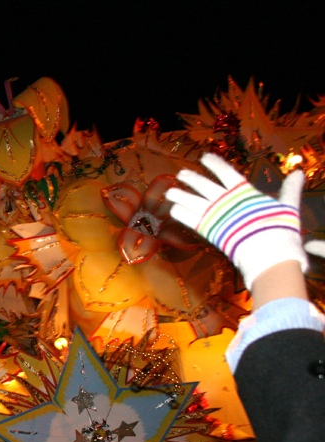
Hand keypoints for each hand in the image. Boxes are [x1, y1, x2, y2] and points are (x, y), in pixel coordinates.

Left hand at [166, 153, 306, 289]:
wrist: (269, 254)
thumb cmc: (280, 230)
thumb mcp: (287, 207)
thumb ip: (290, 190)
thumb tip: (300, 172)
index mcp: (244, 192)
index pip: (226, 172)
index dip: (214, 164)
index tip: (205, 157)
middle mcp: (226, 201)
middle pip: (204, 185)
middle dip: (191, 179)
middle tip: (180, 174)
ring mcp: (215, 215)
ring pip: (192, 201)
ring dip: (180, 195)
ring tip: (169, 191)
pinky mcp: (207, 231)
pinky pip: (189, 220)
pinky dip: (180, 214)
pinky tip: (172, 210)